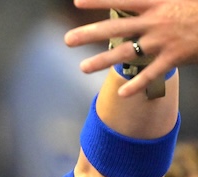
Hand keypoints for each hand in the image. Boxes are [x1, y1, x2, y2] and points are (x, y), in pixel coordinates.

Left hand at [65, 0, 197, 96]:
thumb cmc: (197, 8)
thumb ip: (150, 0)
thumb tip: (130, 1)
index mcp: (156, 3)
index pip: (122, 0)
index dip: (99, 0)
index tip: (77, 1)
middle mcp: (155, 22)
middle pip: (116, 28)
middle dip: (90, 33)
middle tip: (67, 40)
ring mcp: (163, 41)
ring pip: (127, 52)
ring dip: (102, 60)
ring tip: (82, 67)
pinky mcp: (173, 57)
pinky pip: (151, 73)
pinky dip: (137, 84)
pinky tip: (121, 92)